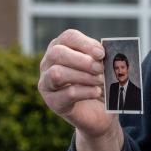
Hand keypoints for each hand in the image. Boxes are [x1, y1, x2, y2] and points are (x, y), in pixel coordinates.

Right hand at [38, 30, 122, 150]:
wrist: (99, 113)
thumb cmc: (99, 84)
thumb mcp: (102, 67)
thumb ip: (100, 58)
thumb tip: (103, 54)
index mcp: (61, 48)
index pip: (68, 38)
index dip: (85, 43)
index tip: (101, 53)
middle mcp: (48, 63)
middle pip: (57, 53)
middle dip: (82, 60)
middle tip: (100, 68)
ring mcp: (47, 83)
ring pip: (57, 73)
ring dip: (83, 76)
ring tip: (100, 81)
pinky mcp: (53, 102)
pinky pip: (67, 93)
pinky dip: (85, 91)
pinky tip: (96, 92)